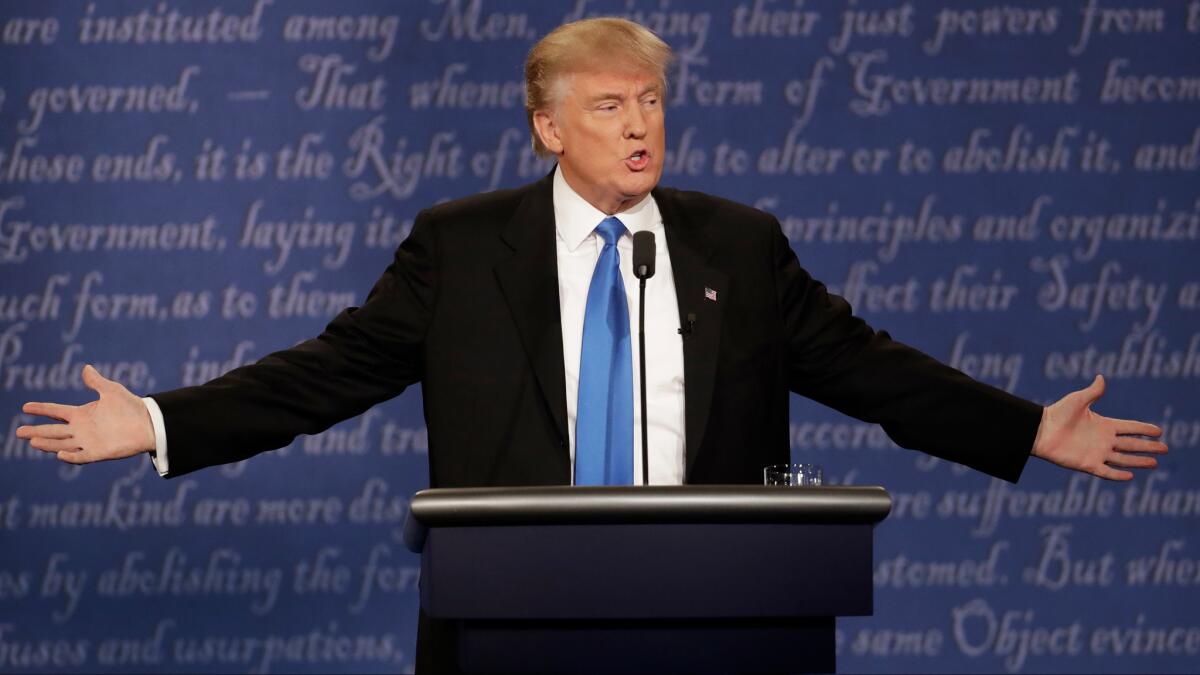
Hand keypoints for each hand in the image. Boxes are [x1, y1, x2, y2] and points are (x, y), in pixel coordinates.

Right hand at [15, 364, 155, 464]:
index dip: (41, 409)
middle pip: (53, 431)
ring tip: (32, 441)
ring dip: (48, 444)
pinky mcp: (99, 453)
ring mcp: (89, 442)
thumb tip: (86, 367)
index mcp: (82, 414)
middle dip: (36, 431)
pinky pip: (82, 457)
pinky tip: (60, 454)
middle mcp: (81, 429)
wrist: (150, 423)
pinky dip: (71, 456)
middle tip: (19, 432)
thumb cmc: (131, 407)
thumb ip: (97, 382)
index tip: (25, 407)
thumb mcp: (112, 391)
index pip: (56, 412)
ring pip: (62, 444)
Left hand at [1032, 374, 1167, 480]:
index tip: (1159, 430)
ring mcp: (1096, 453)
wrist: (1040, 430)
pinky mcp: (1087, 464)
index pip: (1129, 428)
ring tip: (1155, 463)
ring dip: (1139, 461)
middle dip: (1148, 447)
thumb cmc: (1057, 414)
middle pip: (1131, 444)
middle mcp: (1103, 440)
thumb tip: (1101, 377)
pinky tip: (1131, 475)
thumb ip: (1092, 392)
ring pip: (1123, 459)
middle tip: (1165, 448)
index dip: (1144, 429)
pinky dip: (1118, 475)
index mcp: (1104, 425)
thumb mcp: (1077, 400)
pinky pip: (1106, 472)